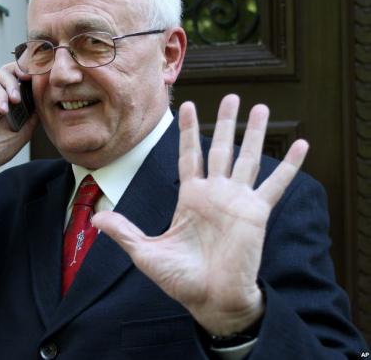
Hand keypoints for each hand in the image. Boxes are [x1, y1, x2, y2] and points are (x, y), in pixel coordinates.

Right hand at [0, 62, 37, 181]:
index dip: (33, 76)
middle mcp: (0, 96)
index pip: (24, 81)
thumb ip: (33, 112)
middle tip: (29, 78)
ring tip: (15, 100)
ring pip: (1, 75)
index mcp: (13, 103)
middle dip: (22, 70)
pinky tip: (2, 109)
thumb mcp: (24, 131)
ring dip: (11, 84)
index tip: (42, 75)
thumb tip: (43, 95)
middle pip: (12, 71)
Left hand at [92, 94, 308, 335]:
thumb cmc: (180, 279)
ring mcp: (237, 201)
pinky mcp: (256, 213)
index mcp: (190, 198)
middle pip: (221, 148)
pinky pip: (276, 185)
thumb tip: (95, 218)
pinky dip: (289, 166)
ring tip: (262, 108)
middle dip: (226, 122)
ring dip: (255, 133)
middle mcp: (215, 194)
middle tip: (232, 96)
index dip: (189, 131)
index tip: (189, 105)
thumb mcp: (145, 252)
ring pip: (248, 158)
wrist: (209, 300)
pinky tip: (302, 146)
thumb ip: (124, 231)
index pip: (190, 156)